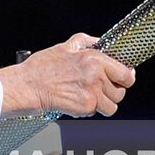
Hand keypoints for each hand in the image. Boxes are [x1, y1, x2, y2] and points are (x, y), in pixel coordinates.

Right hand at [0, 33, 135, 117]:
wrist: (28, 86)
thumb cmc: (43, 67)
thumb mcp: (65, 46)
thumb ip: (86, 42)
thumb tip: (100, 42)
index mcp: (94, 58)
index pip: (125, 73)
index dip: (126, 78)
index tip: (124, 79)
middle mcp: (96, 75)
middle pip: (120, 92)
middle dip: (113, 92)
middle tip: (101, 90)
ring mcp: (92, 93)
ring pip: (112, 106)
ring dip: (103, 104)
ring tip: (89, 97)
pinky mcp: (85, 107)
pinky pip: (97, 112)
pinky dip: (91, 110)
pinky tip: (78, 101)